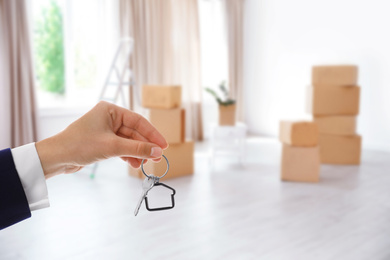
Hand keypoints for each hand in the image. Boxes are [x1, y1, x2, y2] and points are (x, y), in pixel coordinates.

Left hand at [35, 101, 167, 178]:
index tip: (164, 145)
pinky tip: (134, 164)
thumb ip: (137, 148)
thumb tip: (158, 151)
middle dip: (145, 145)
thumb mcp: (112, 147)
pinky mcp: (102, 142)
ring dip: (137, 152)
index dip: (152, 134)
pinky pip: (120, 147)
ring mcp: (105, 130)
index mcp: (110, 110)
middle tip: (157, 157)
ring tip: (146, 163)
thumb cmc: (80, 145)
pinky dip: (128, 155)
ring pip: (128, 141)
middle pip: (134, 132)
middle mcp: (109, 117)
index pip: (138, 121)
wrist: (57, 157)